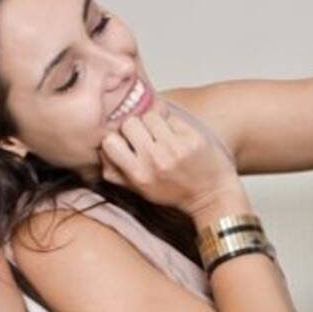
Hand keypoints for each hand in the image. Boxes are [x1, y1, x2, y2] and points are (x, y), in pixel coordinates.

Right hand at [98, 106, 242, 218]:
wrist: (212, 196)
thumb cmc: (176, 193)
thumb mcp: (142, 190)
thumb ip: (117, 174)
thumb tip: (100, 152)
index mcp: (139, 175)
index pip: (110, 142)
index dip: (116, 138)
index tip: (126, 142)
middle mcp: (155, 160)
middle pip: (130, 123)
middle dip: (136, 127)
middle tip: (147, 137)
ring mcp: (174, 148)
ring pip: (150, 115)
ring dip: (155, 122)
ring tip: (163, 136)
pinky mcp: (192, 137)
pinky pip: (172, 116)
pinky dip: (173, 123)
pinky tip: (179, 136)